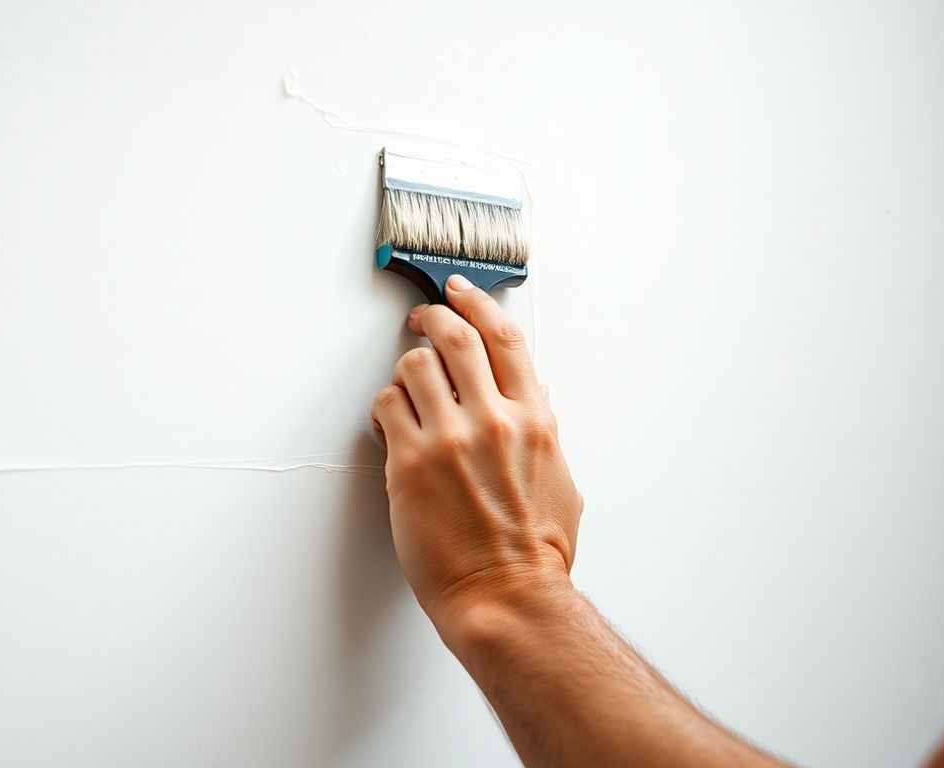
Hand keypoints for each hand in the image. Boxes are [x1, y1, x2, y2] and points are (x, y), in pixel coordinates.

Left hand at [370, 274, 583, 644]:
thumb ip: (543, 432)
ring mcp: (449, 440)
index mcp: (534, 421)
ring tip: (407, 392)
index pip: (505, 338)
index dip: (478, 305)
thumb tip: (535, 394)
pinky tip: (391, 426)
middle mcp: (493, 421)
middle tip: (420, 318)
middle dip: (433, 317)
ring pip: (414, 366)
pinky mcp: (410, 464)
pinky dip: (384, 408)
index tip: (462, 292)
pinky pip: (386, 407)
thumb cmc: (532, 553)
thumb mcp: (559, 480)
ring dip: (406, 371)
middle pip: (455, 338)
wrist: (505, 597)